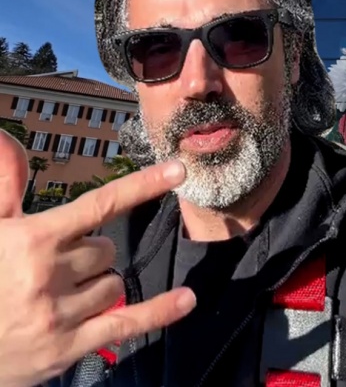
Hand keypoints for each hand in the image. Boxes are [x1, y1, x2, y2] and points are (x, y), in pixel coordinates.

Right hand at [0, 130, 196, 386]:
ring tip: (60, 295)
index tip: (177, 171)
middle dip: (90, 255)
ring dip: (98, 285)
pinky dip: (160, 312)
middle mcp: (48, 274)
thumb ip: (6, 186)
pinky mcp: (66, 348)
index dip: (142, 185)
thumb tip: (7, 138)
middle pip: (106, 251)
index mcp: (31, 240)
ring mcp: (59, 313)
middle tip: (55, 268)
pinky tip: (186, 300)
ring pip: (114, 285)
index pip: (99, 205)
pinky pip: (127, 324)